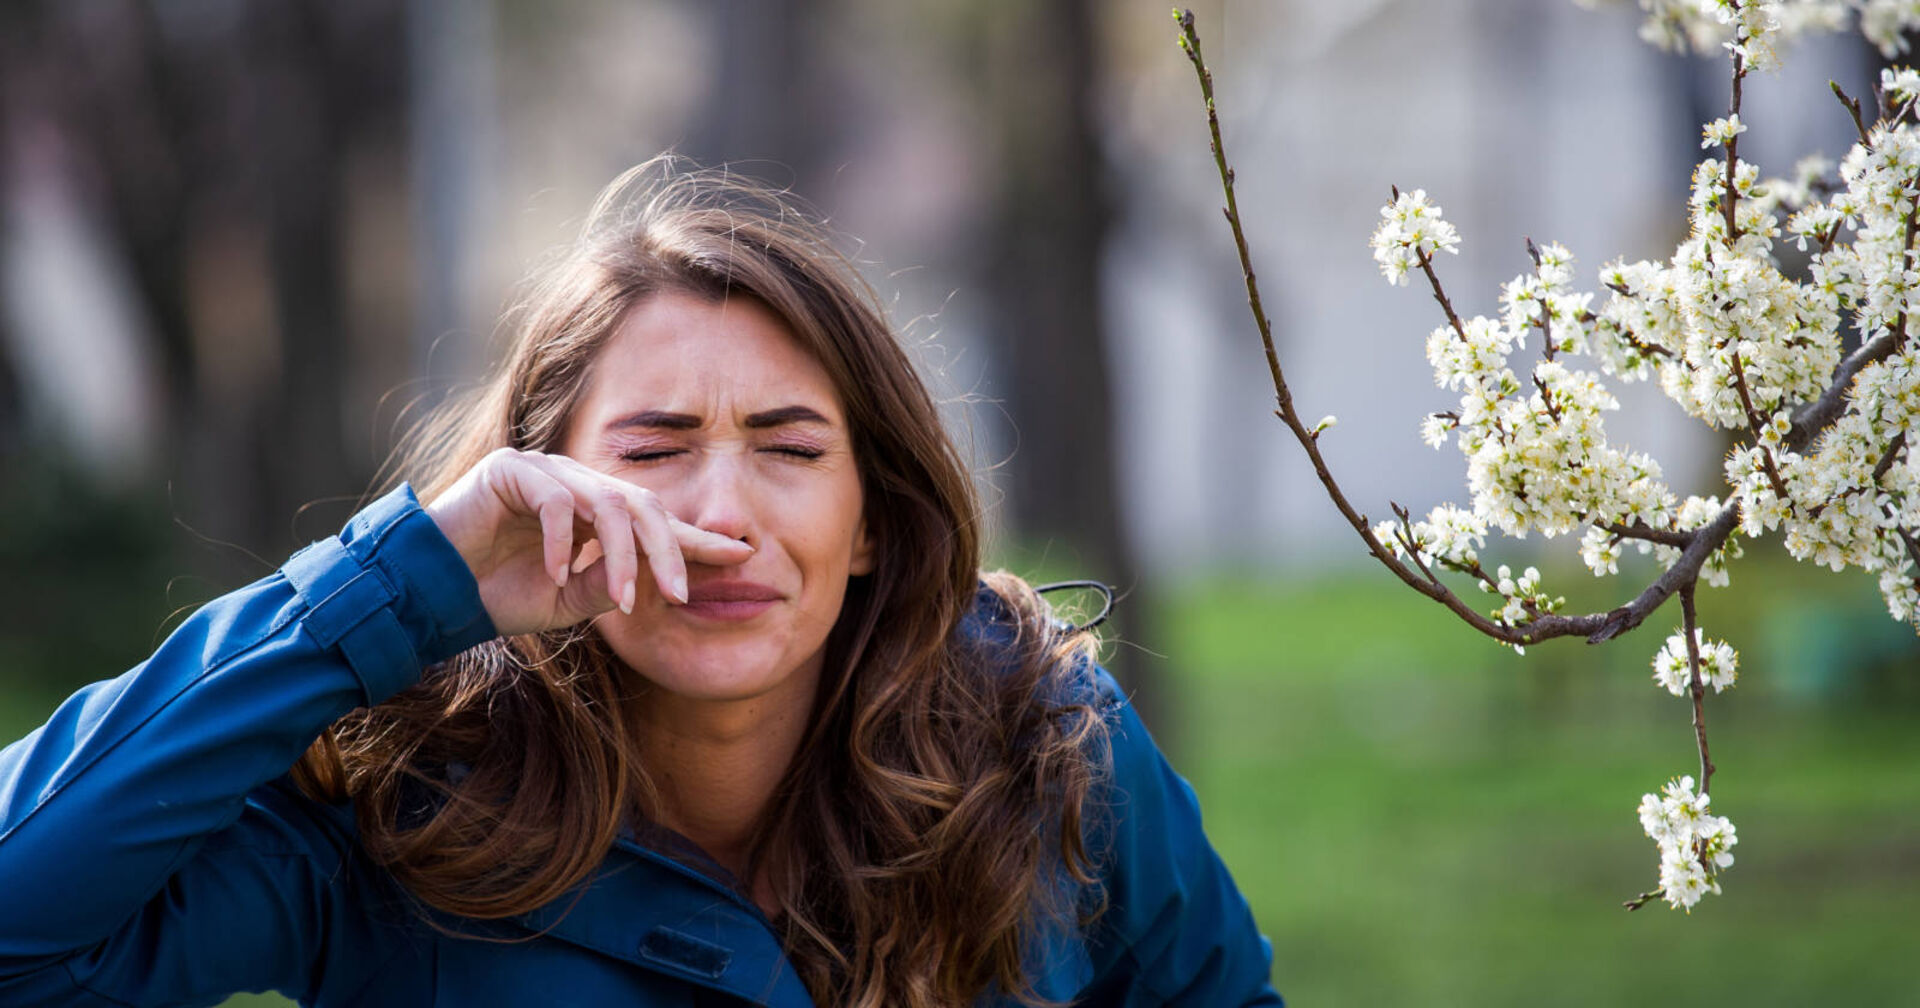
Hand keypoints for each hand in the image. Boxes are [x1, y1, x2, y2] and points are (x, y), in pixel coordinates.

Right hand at [424, 448, 753, 636]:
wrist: (432, 593)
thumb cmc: (499, 594)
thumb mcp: (570, 601)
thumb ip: (613, 585)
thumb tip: (661, 581)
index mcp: (597, 514)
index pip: (657, 522)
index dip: (697, 539)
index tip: (742, 556)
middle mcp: (579, 485)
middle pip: (643, 508)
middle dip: (668, 551)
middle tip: (683, 594)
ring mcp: (546, 472)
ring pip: (606, 504)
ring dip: (619, 555)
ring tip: (622, 599)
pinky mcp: (512, 470)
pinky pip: (555, 501)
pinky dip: (563, 541)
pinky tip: (557, 575)